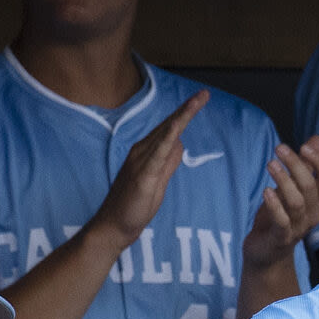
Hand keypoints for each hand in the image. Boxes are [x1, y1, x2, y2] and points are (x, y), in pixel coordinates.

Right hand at [93, 91, 207, 248]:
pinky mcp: (143, 175)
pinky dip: (168, 138)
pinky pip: (158, 153)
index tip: (199, 99)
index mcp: (146, 152)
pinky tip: (178, 127)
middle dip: (187, 109)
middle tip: (204, 93)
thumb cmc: (134, 205)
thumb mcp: (158, 181)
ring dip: (181, 117)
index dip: (184, 114)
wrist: (113, 225)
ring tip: (196, 101)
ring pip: (164, 134)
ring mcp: (141, 161)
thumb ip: (168, 162)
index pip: (168, 129)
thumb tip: (179, 143)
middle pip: (168, 125)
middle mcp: (141, 151)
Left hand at [242, 135, 318, 271]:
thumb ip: (306, 165)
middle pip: (311, 186)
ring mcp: (298, 228)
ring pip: (297, 202)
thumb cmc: (280, 217)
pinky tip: (266, 191)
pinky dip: (274, 205)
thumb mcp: (292, 188)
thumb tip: (317, 139)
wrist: (266, 253)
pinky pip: (282, 221)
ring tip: (271, 164)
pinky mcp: (281, 238)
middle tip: (279, 148)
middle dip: (296, 164)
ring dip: (284, 181)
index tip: (304, 145)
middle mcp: (313, 214)